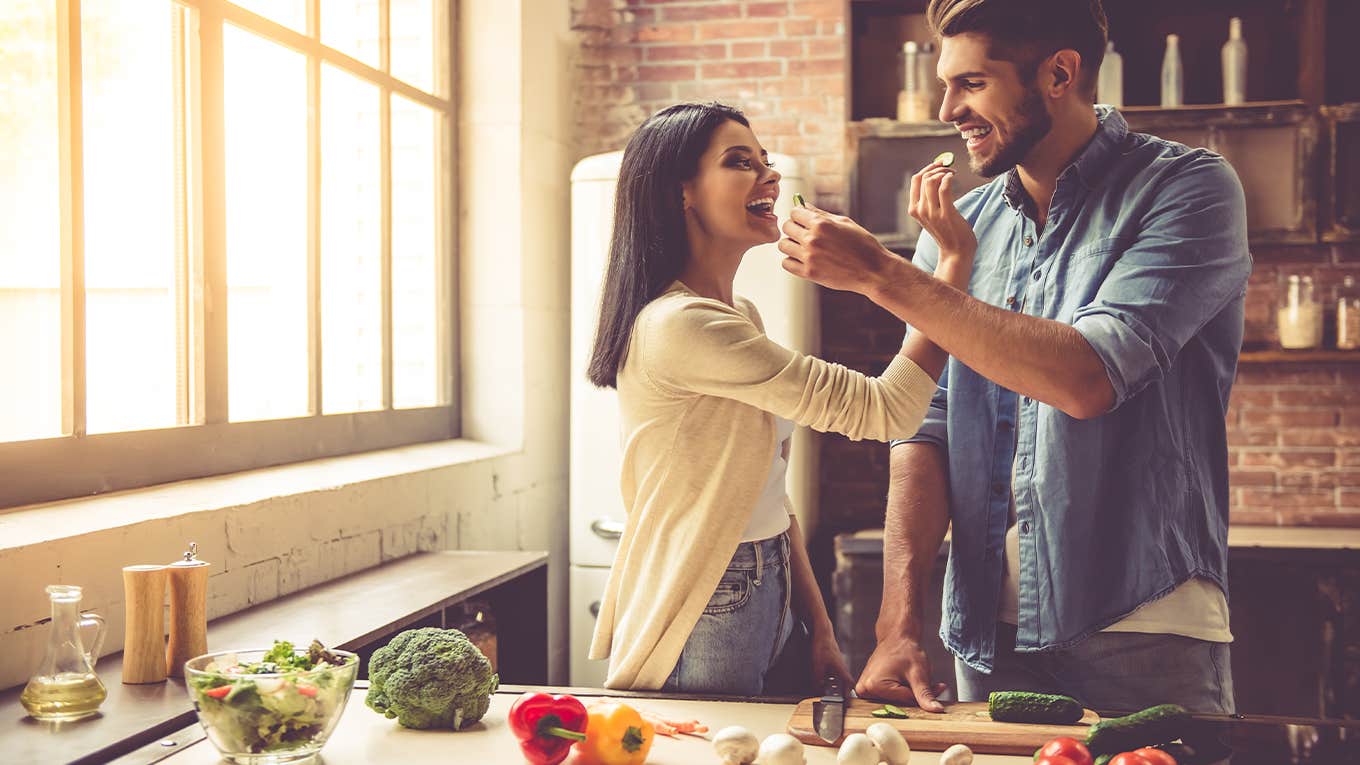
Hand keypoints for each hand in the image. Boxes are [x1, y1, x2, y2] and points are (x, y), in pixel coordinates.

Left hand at [777, 203, 905, 295]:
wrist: (873, 270)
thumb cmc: (863, 245)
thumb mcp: (845, 222)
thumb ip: (821, 214)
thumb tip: (803, 206)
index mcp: (821, 224)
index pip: (794, 212)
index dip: (799, 215)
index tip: (803, 220)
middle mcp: (812, 239)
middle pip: (787, 227)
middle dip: (794, 228)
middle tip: (804, 233)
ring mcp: (809, 257)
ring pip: (783, 245)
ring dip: (791, 244)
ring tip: (803, 247)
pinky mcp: (809, 273)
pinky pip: (786, 264)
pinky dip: (792, 261)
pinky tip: (803, 259)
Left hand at [809, 628, 854, 695]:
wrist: (822, 631)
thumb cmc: (822, 645)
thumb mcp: (817, 665)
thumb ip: (818, 678)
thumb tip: (818, 688)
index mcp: (841, 669)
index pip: (849, 684)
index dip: (849, 694)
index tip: (847, 701)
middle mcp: (841, 666)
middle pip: (845, 681)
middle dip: (842, 690)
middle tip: (838, 697)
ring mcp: (837, 661)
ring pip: (839, 675)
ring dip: (836, 682)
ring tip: (829, 688)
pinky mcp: (833, 657)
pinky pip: (834, 670)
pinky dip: (831, 675)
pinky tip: (824, 676)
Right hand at [854, 633, 947, 712]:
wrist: (896, 638)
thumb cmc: (905, 651)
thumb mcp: (918, 673)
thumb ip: (925, 694)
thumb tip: (936, 710)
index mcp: (874, 686)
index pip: (905, 702)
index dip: (922, 695)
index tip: (935, 686)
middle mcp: (864, 689)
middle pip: (898, 703)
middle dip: (915, 695)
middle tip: (923, 679)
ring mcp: (864, 690)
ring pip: (895, 701)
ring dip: (908, 693)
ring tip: (910, 676)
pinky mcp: (867, 689)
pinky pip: (889, 697)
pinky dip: (900, 692)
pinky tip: (903, 678)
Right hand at [908, 161, 976, 269]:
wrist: (956, 252)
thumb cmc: (948, 231)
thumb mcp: (932, 215)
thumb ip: (931, 198)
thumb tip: (936, 173)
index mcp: (914, 209)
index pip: (915, 180)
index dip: (928, 168)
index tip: (940, 164)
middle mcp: (920, 211)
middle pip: (924, 178)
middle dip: (938, 168)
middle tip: (950, 170)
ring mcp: (932, 213)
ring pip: (932, 180)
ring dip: (944, 172)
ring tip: (953, 174)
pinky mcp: (946, 214)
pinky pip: (944, 188)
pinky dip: (949, 178)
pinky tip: (954, 178)